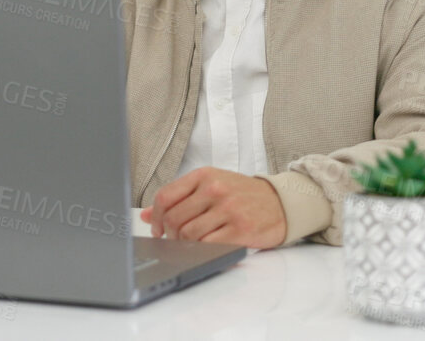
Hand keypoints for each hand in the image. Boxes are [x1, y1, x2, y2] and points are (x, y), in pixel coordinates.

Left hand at [140, 167, 285, 248]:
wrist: (280, 203)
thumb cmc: (242, 195)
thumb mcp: (211, 185)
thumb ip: (179, 197)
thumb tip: (144, 214)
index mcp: (204, 175)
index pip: (165, 196)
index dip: (154, 216)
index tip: (156, 227)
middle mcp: (215, 189)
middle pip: (173, 218)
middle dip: (168, 233)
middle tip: (174, 239)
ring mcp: (228, 209)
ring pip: (188, 233)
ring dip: (184, 244)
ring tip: (190, 243)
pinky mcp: (240, 230)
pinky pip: (207, 245)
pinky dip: (200, 250)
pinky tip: (205, 247)